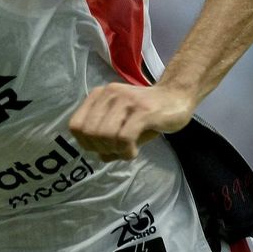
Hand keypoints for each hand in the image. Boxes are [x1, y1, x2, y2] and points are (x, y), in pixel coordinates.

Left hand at [68, 83, 195, 160]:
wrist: (177, 96)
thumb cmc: (148, 113)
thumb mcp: (123, 125)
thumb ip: (108, 139)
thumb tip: (100, 156)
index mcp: (98, 95)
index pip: (75, 125)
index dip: (85, 144)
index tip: (102, 149)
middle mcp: (108, 94)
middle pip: (89, 132)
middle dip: (100, 148)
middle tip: (117, 151)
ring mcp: (125, 100)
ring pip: (104, 134)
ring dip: (114, 150)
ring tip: (126, 151)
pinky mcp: (143, 110)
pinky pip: (124, 137)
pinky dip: (126, 151)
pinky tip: (133, 151)